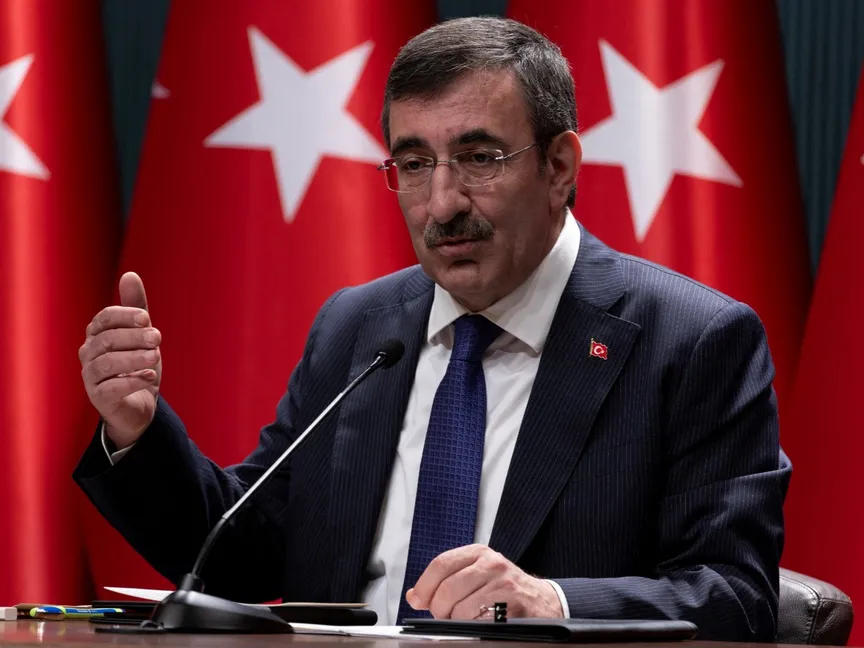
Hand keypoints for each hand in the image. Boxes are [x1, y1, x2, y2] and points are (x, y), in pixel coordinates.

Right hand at [79, 272, 161, 448]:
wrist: (139, 405)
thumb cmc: (137, 365)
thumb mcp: (141, 335)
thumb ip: (136, 308)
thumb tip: (130, 275)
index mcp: (97, 335)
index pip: (104, 318)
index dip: (124, 316)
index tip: (146, 318)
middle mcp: (89, 354)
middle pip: (107, 340)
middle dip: (134, 337)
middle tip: (157, 338)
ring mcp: (91, 377)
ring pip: (107, 363)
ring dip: (134, 357)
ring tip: (156, 356)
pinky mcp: (99, 398)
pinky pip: (111, 387)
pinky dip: (132, 380)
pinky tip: (149, 376)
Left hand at [406, 544, 563, 619]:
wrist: (541, 601)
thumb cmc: (504, 588)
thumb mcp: (475, 574)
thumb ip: (445, 581)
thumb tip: (415, 595)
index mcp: (478, 553)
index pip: (441, 564)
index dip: (425, 586)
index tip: (419, 600)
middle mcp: (491, 564)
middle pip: (448, 588)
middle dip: (439, 608)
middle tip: (442, 616)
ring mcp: (503, 584)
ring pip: (461, 609)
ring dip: (456, 621)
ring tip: (464, 620)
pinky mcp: (512, 605)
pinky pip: (479, 622)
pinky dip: (473, 628)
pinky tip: (479, 623)